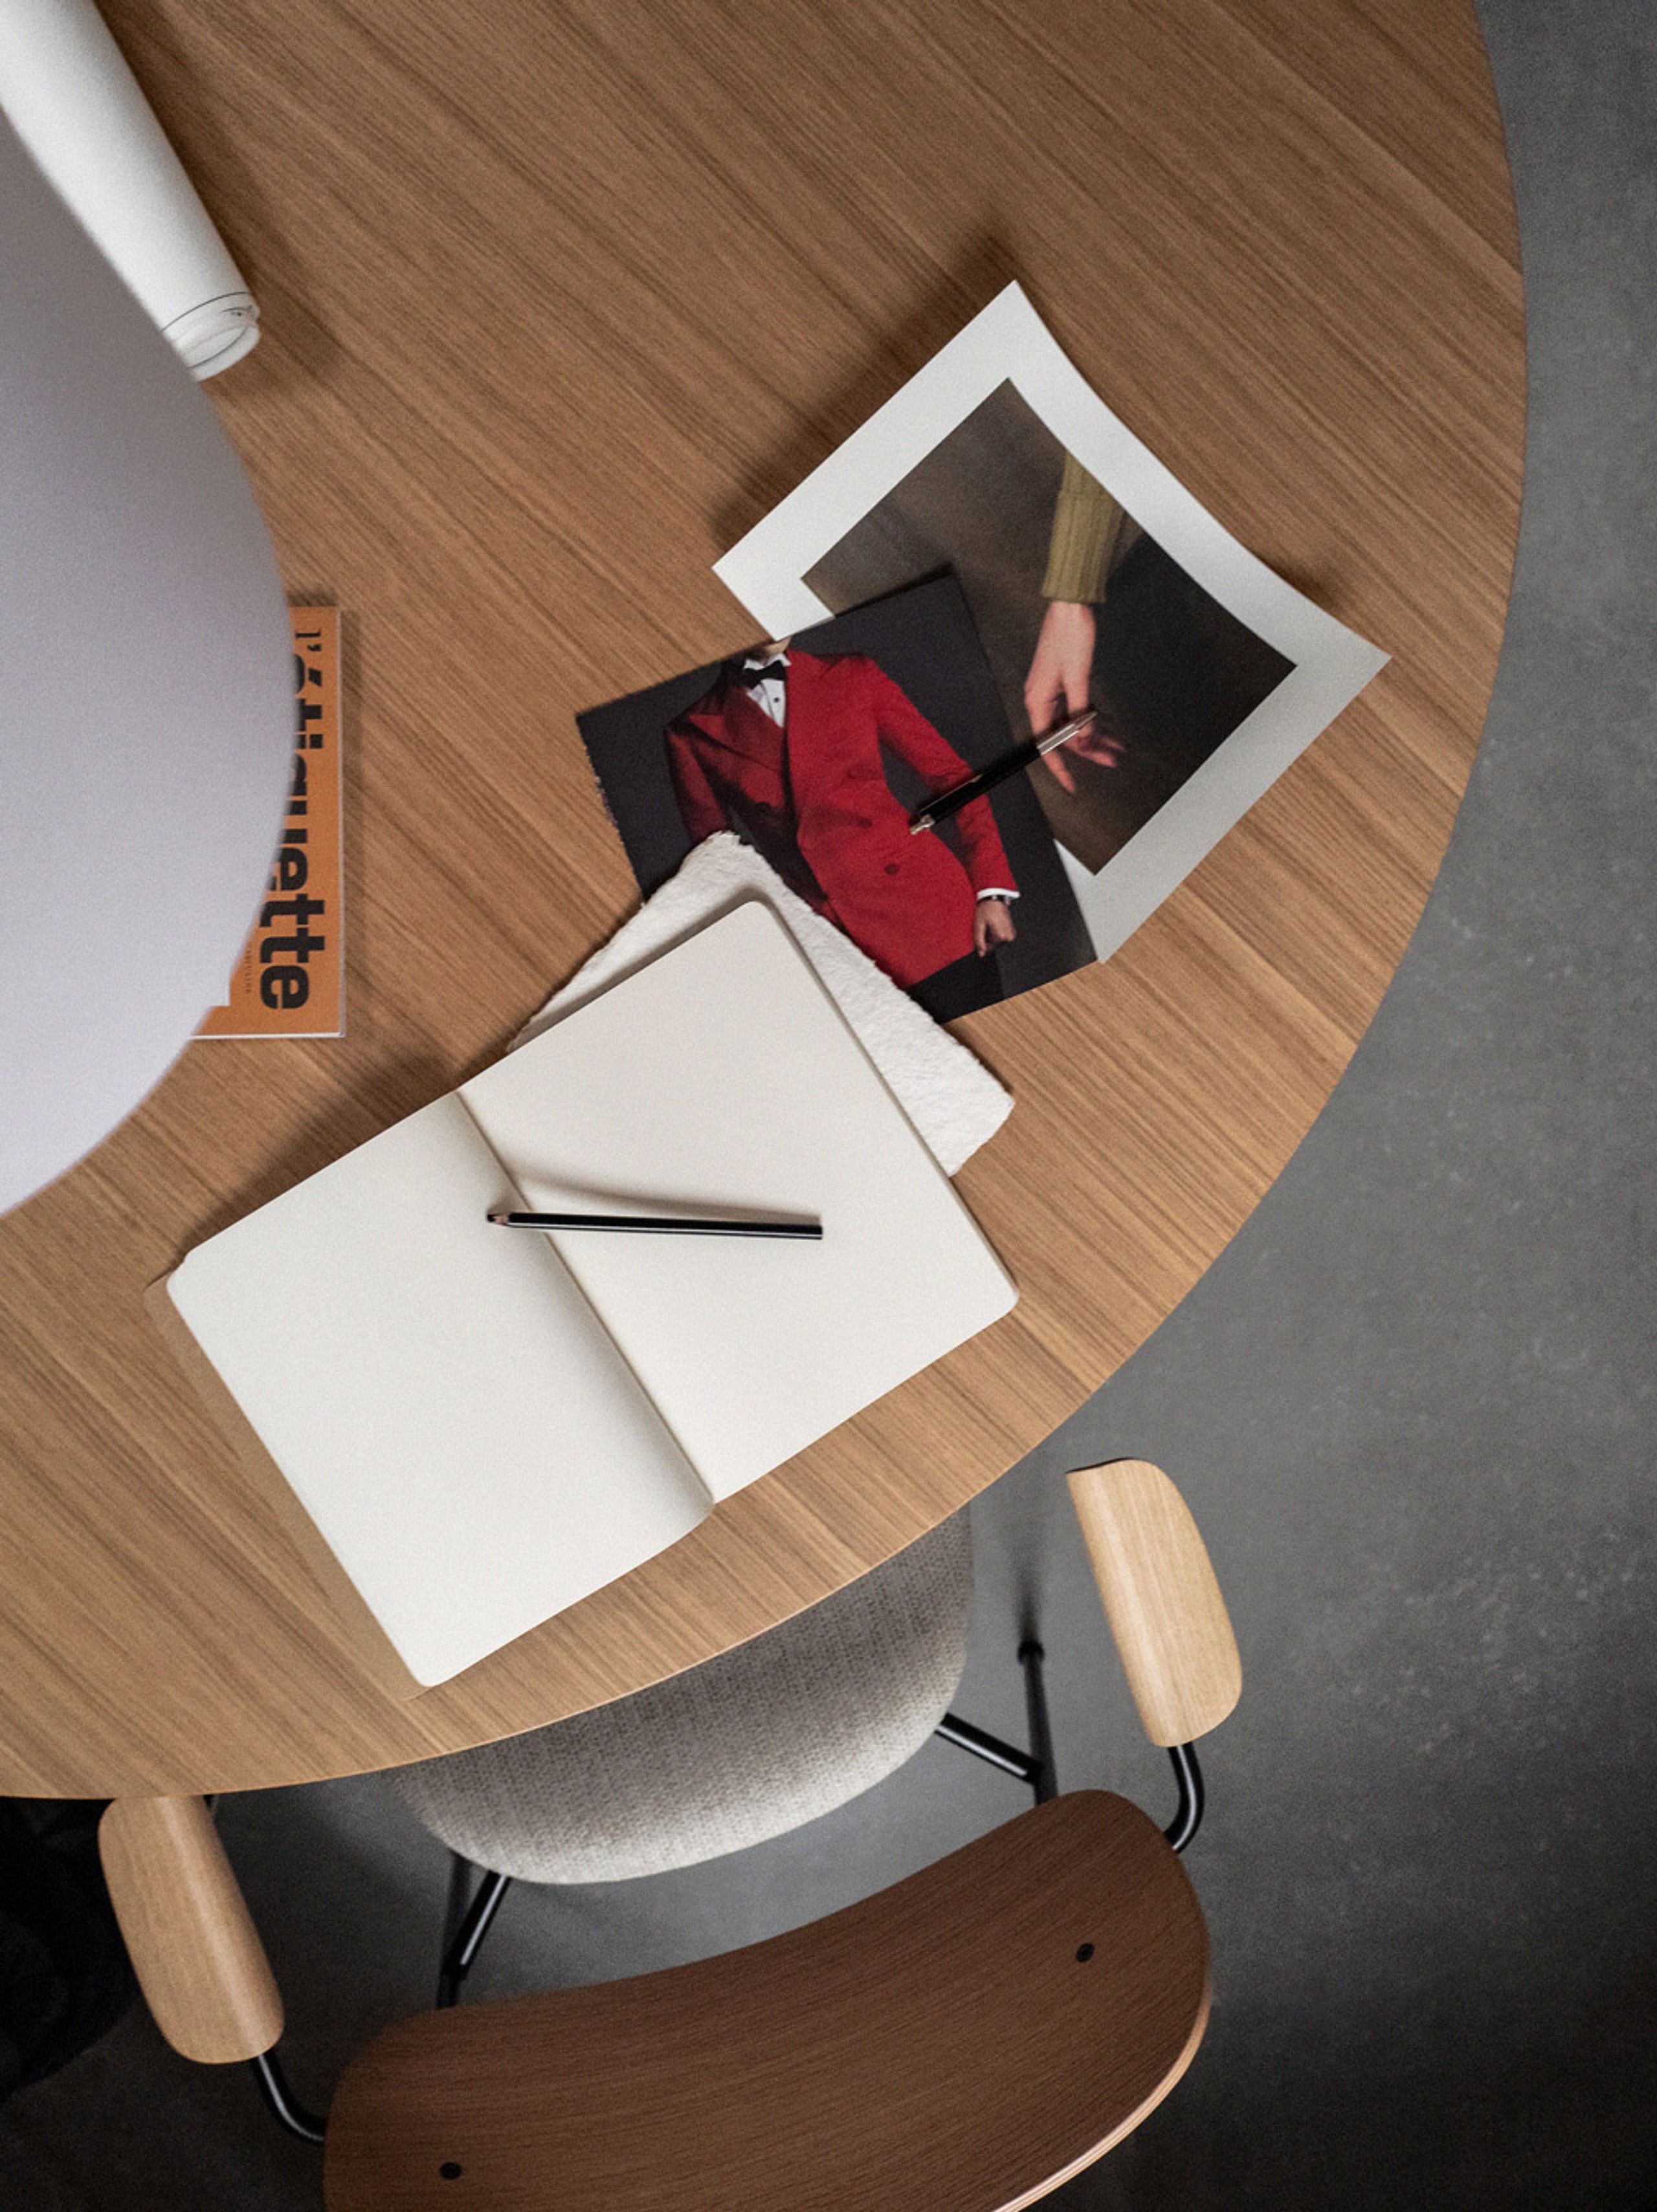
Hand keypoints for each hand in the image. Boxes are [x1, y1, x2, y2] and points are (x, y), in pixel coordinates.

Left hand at [973, 898, 1015, 956]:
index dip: (981, 941)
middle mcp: (1009, 937)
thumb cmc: (985, 910)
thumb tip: (981, 954)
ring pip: (997, 942)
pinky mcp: (1012, 931)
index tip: (981, 930)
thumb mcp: (979, 926)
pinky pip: (1002, 937)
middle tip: (985, 926)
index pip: (988, 948)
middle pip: (993, 946)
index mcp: (1001, 937)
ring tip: (990, 924)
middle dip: (987, 939)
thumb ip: (979, 941)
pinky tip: (994, 924)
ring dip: (991, 936)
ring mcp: (1012, 934)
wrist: (994, 898)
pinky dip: (996, 933)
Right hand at [1024, 599, 1124, 792]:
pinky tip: (1107, 727)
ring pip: (1072, 724)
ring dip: (1094, 735)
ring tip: (1116, 745)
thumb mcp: (1078, 679)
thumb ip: (1081, 713)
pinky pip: (1076, 710)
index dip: (1061, 769)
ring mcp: (1052, 692)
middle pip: (1064, 736)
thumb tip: (1084, 741)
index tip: (1072, 786)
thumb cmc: (1070, 636)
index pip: (1047, 746)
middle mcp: (1041, 700)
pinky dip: (1092, 719)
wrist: (1070, 607)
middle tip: (1112, 759)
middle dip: (1089, 750)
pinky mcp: (1062, 683)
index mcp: (1038, 701)